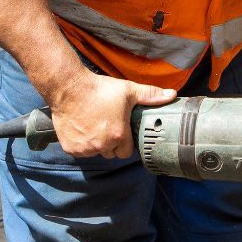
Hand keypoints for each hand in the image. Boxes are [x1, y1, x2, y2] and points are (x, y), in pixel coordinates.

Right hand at [47, 72, 174, 158]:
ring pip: (96, 152)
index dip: (126, 143)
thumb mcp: (128, 91)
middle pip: (111, 153)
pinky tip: (83, 129)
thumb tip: (172, 95)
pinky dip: (82, 143)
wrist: (69, 88)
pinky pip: (81, 152)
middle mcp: (102, 145)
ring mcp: (85, 148)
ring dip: (97, 144)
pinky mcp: (71, 148)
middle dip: (112, 144)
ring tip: (95, 126)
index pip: (127, 152)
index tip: (122, 132)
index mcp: (119, 135)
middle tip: (108, 127)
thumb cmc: (99, 90)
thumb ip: (151, 95)